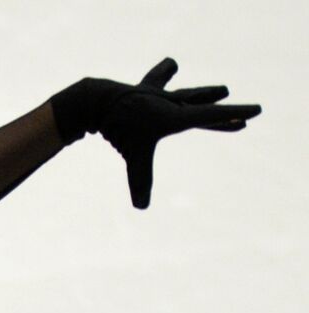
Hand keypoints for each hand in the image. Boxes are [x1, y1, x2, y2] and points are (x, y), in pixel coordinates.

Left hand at [52, 58, 261, 208]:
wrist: (97, 99)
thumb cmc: (119, 126)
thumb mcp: (134, 155)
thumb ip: (140, 179)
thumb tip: (141, 208)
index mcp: (176, 116)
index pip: (211, 116)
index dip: (233, 116)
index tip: (256, 111)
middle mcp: (172, 103)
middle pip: (203, 110)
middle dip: (223, 116)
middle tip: (243, 119)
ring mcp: (159, 95)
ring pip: (186, 94)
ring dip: (204, 94)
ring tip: (222, 90)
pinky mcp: (145, 90)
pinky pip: (159, 80)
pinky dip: (165, 73)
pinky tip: (171, 64)